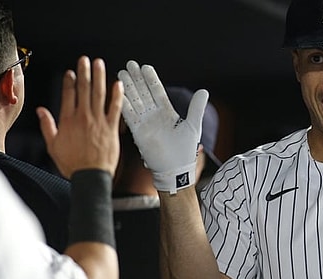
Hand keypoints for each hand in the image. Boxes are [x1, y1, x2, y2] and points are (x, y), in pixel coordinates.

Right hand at [37, 56, 122, 177]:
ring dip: (99, 77)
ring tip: (99, 64)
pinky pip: (115, 108)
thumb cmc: (71, 163)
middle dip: (84, 72)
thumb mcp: (52, 145)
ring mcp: (98, 122)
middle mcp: (83, 117)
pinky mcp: (111, 128)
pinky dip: (117, 95)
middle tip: (85, 59)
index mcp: (68, 120)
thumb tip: (41, 110)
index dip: (70, 81)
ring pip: (99, 94)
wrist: (90, 176)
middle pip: (84, 89)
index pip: (68, 94)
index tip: (71, 72)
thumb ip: (47, 125)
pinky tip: (118, 84)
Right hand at [117, 60, 208, 193]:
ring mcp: (145, 122)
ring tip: (121, 73)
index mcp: (167, 112)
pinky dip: (123, 103)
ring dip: (128, 88)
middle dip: (136, 79)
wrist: (175, 170)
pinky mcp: (138, 132)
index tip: (144, 67)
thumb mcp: (192, 125)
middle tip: (129, 64)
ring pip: (135, 101)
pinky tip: (118, 92)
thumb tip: (204, 91)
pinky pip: (129, 115)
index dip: (151, 79)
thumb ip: (196, 108)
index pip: (157, 91)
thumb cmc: (185, 151)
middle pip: (143, 92)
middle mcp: (154, 115)